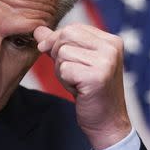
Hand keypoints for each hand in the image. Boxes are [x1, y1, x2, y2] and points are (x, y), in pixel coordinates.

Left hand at [34, 24, 130, 149]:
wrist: (106, 122)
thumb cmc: (90, 92)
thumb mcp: (75, 62)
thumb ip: (58, 44)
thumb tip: (38, 30)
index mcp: (111, 41)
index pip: (73, 28)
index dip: (57, 42)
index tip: (61, 60)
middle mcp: (111, 48)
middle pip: (66, 36)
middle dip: (58, 55)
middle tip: (71, 73)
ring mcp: (106, 62)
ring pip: (62, 53)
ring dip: (62, 71)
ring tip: (77, 82)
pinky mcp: (97, 77)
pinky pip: (64, 69)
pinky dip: (65, 81)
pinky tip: (79, 90)